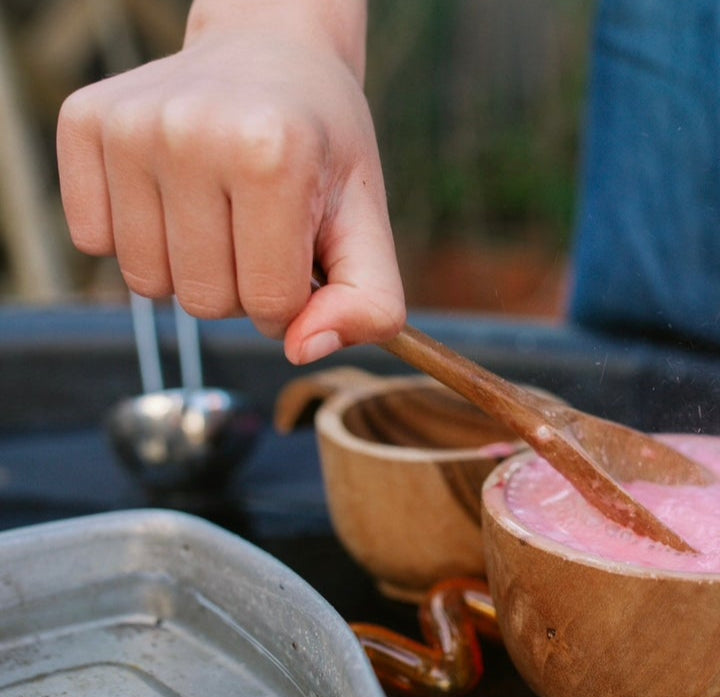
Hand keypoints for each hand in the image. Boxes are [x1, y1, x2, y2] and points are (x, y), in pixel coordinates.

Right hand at [56, 7, 403, 363]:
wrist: (271, 55)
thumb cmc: (321, 149)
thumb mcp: (368, 223)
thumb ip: (370, 303)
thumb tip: (304, 350)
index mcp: (270, 154)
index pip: (270, 304)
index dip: (292, 299)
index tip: (300, 253)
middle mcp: (190, 131)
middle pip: (204, 300)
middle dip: (242, 286)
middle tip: (260, 226)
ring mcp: (129, 125)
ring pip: (147, 282)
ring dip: (189, 267)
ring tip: (219, 210)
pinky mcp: (83, 122)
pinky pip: (94, 241)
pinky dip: (136, 237)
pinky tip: (171, 192)